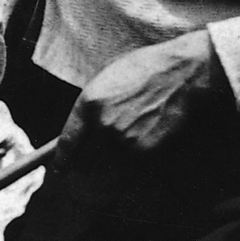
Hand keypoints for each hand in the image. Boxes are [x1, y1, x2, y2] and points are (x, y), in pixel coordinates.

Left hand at [75, 30, 224, 155]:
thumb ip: (93, 106)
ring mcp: (123, 139)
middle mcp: (103, 124)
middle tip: (97, 161)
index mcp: (89, 103)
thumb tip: (87, 130)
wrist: (180, 74)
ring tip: (132, 143)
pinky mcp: (145, 150)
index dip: (62, 159)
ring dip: (115, 162)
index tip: (58, 170)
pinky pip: (133, 164)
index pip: (68, 140)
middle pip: (88, 157)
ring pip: (111, 163)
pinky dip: (135, 161)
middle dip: (90, 163)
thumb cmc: (147, 70)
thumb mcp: (109, 79)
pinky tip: (146, 142)